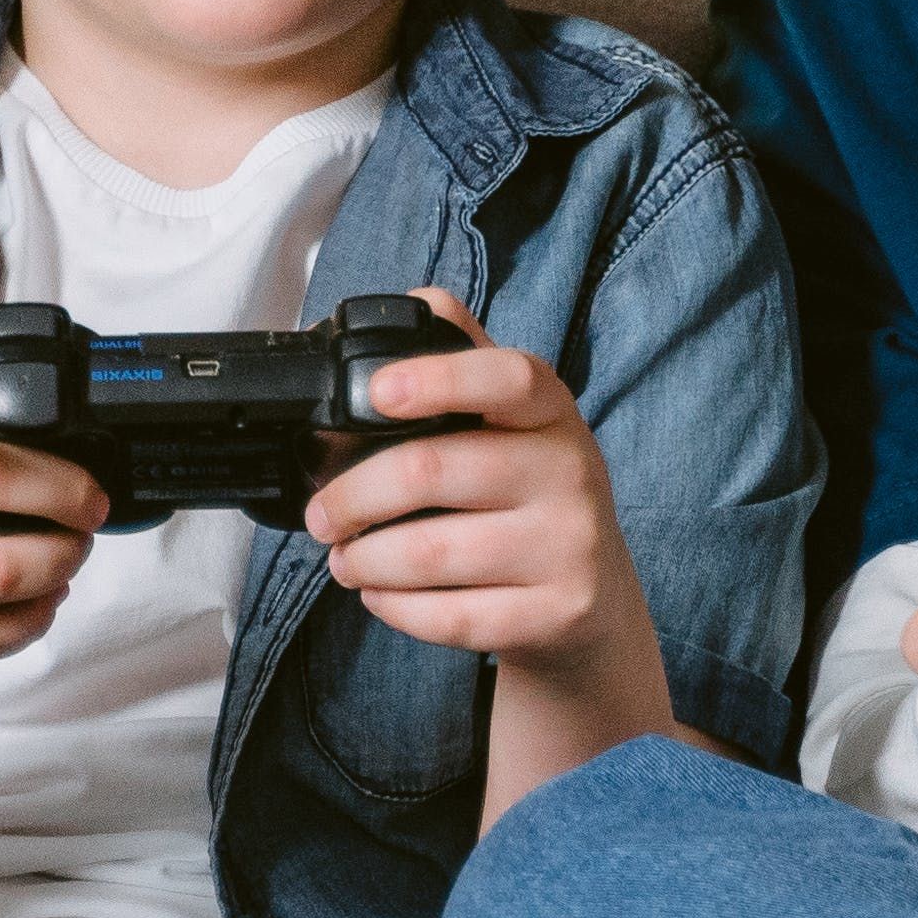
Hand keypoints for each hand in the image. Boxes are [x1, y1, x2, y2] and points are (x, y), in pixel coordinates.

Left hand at [304, 291, 648, 673]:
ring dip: (363, 559)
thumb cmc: (531, 496)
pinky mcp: (560, 612)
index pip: (506, 377)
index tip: (377, 391)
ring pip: (432, 553)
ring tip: (343, 558)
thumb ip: (462, 358)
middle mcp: (570, 470)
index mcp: (550, 410)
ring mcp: (570, 545)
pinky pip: (453, 616)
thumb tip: (409, 301)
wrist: (596, 599)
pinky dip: (396, 608)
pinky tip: (380, 595)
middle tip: (321, 514)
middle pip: (433, 471)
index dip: (438, 379)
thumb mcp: (514, 421)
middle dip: (352, 496)